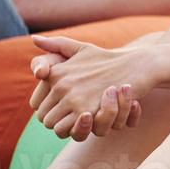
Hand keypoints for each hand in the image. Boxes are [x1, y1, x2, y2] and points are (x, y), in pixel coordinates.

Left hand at [29, 35, 150, 140]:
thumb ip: (57, 45)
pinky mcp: (86, 110)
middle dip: (56, 121)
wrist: (135, 65)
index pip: (35, 103)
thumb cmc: (107, 58)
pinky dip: (76, 130)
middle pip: (43, 117)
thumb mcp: (81, 48)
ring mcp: (72, 98)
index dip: (46, 110)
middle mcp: (60, 84)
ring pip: (53, 126)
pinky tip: (88, 121)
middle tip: (72, 119)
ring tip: (80, 122)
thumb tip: (34, 38)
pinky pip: (68, 130)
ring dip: (65, 128)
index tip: (61, 110)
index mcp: (55, 73)